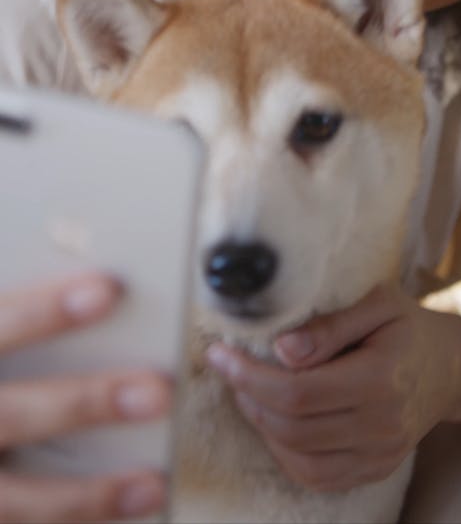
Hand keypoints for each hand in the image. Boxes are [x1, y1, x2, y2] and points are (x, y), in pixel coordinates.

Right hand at [0, 273, 169, 522]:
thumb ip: (6, 314)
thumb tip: (62, 252)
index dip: (45, 311)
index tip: (109, 288)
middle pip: (12, 414)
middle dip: (85, 403)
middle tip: (157, 390)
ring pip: (15, 500)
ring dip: (87, 495)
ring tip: (152, 482)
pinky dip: (68, 520)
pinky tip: (121, 512)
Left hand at [206, 283, 460, 492]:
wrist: (449, 367)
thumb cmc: (407, 326)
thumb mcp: (378, 304)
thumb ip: (330, 325)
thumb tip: (282, 349)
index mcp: (380, 378)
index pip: (299, 392)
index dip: (250, 376)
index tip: (219, 354)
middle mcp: (381, 424)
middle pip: (293, 427)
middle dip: (248, 397)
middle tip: (229, 367)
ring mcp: (379, 453)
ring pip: (300, 458)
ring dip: (261, 427)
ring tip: (247, 390)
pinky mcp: (374, 468)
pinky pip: (317, 476)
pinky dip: (285, 453)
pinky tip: (273, 421)